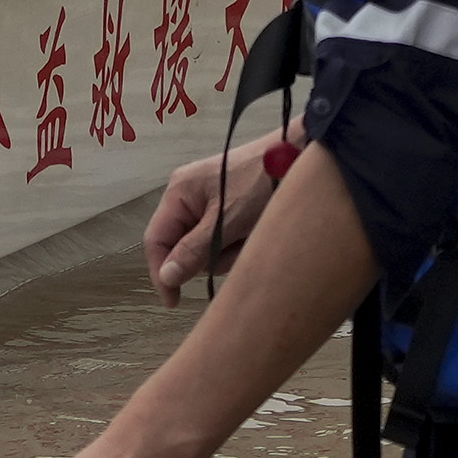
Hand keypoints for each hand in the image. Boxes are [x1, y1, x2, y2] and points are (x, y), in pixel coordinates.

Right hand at [137, 144, 262, 293]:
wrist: (301, 155)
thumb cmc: (261, 183)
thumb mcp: (227, 221)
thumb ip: (194, 251)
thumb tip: (166, 276)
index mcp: (179, 192)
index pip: (156, 240)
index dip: (161, 273)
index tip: (174, 301)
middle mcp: (189, 196)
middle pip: (184, 246)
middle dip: (212, 256)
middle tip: (239, 246)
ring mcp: (209, 201)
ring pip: (208, 246)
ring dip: (231, 250)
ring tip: (254, 233)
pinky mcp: (229, 205)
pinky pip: (225, 237)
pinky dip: (241, 240)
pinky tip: (258, 229)